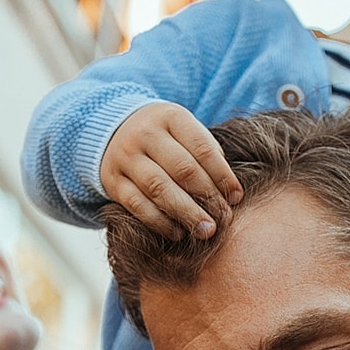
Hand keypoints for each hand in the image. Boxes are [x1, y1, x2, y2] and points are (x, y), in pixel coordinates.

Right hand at [100, 102, 242, 239]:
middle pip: (182, 169)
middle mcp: (145, 133)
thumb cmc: (165, 137)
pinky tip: (179, 233)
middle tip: (225, 219)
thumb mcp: (185, 131)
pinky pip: (137, 205)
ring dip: (186, 213)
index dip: (222, 175)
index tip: (236, 197)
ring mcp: (126, 157)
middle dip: (208, 197)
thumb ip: (207, 154)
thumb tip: (231, 193)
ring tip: (206, 230)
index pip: (202, 148)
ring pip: (159, 188)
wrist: (114, 131)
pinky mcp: (113, 181)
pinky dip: (160, 222)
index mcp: (171, 117)